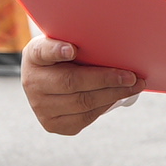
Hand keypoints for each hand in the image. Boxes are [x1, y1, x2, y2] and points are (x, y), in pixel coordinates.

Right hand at [21, 36, 142, 135]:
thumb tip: (111, 43)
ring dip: (113, 95)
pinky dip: (105, 106)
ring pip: (82, 103)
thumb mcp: (64, 42)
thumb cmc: (65, 57)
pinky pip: (84, 118)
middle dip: (106, 79)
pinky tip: (118, 97)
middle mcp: (32, 83)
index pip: (44, 52)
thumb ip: (77, 41)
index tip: (72, 50)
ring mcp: (40, 107)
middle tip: (131, 76)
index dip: (57, 50)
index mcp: (34, 56)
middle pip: (72, 82)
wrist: (48, 82)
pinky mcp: (53, 125)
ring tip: (134, 86)